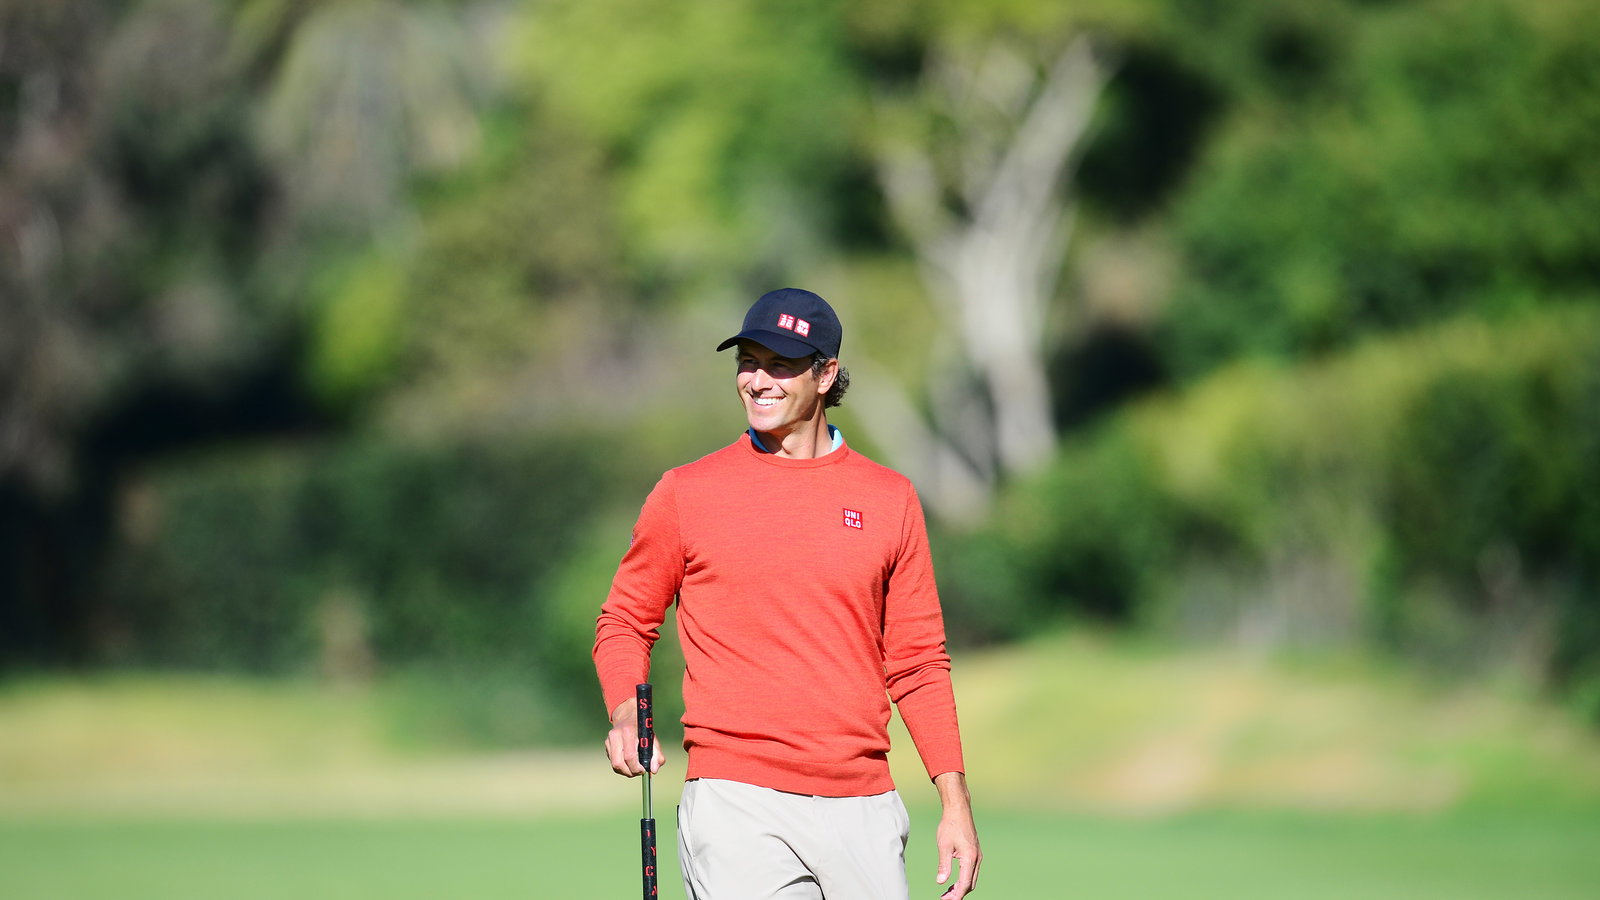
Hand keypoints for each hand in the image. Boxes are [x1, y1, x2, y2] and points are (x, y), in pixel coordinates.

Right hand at [604, 698, 664, 776]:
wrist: (628, 716)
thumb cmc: (642, 729)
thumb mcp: (653, 739)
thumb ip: (657, 755)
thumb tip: (653, 770)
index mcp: (628, 732)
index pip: (629, 756)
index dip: (636, 767)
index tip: (643, 770)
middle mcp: (616, 735)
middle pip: (618, 763)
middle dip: (629, 772)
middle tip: (638, 772)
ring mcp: (609, 740)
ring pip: (614, 764)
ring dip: (625, 771)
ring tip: (634, 769)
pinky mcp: (607, 745)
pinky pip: (612, 761)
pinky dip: (621, 766)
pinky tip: (628, 763)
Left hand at [933, 771, 980, 897]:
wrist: (959, 810)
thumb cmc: (950, 826)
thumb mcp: (944, 845)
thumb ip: (943, 865)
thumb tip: (941, 882)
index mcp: (970, 858)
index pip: (964, 884)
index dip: (955, 895)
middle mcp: (977, 858)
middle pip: (970, 884)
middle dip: (958, 894)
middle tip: (944, 898)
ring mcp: (977, 856)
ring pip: (971, 879)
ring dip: (961, 888)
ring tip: (947, 893)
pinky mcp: (975, 853)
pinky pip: (971, 871)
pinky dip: (963, 879)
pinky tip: (953, 881)